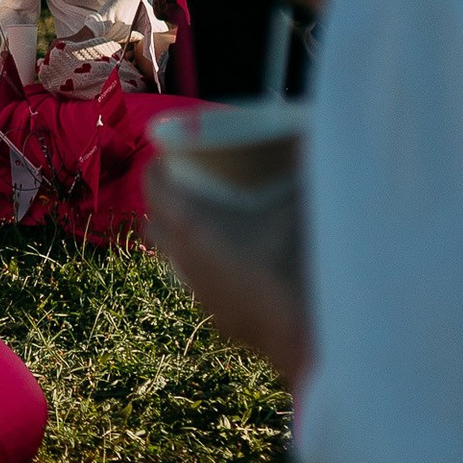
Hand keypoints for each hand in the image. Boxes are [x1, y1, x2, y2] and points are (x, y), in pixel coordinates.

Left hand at [146, 162, 310, 382]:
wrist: (308, 331)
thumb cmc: (297, 258)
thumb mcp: (300, 200)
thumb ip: (303, 161)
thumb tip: (306, 132)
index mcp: (191, 221)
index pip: (153, 185)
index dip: (159, 166)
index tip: (173, 156)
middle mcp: (183, 256)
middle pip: (156, 221)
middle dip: (168, 202)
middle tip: (193, 185)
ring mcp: (197, 290)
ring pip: (174, 256)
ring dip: (184, 237)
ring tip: (210, 222)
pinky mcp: (216, 316)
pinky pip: (199, 283)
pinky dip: (207, 268)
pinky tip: (234, 264)